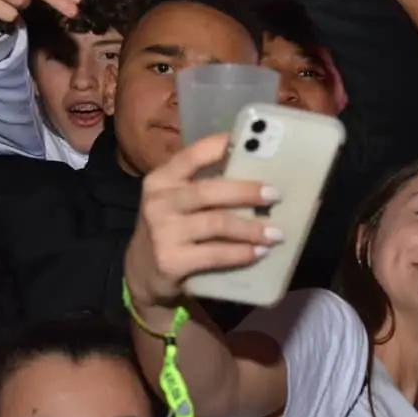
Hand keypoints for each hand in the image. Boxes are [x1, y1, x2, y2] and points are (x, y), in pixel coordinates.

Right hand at [124, 134, 283, 311]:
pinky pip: (215, 254)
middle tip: (275, 195)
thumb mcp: (175, 201)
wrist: (141, 273)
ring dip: (251, 228)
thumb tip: (255, 173)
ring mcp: (163, 232)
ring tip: (275, 234)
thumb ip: (202, 186)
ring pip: (217, 223)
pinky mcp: (170, 261)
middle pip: (209, 190)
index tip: (250, 143)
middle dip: (246, 191)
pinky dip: (241, 253)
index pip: (192, 155)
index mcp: (161, 179)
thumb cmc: (170, 230)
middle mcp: (159, 201)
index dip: (220, 147)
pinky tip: (259, 253)